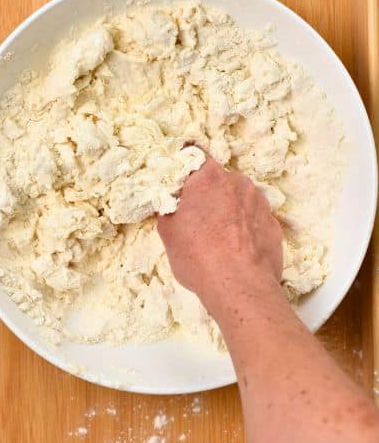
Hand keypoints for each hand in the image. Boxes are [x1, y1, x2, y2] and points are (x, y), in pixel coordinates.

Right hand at [157, 155, 282, 319]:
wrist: (240, 288)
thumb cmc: (197, 255)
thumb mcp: (167, 230)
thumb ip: (169, 206)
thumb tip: (173, 202)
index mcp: (209, 177)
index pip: (194, 154)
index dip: (185, 168)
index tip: (180, 183)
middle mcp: (238, 182)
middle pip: (218, 180)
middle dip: (208, 194)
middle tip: (197, 218)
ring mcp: (260, 202)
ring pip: (238, 198)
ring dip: (228, 210)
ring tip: (219, 237)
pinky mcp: (274, 224)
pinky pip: (254, 218)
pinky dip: (245, 227)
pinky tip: (236, 248)